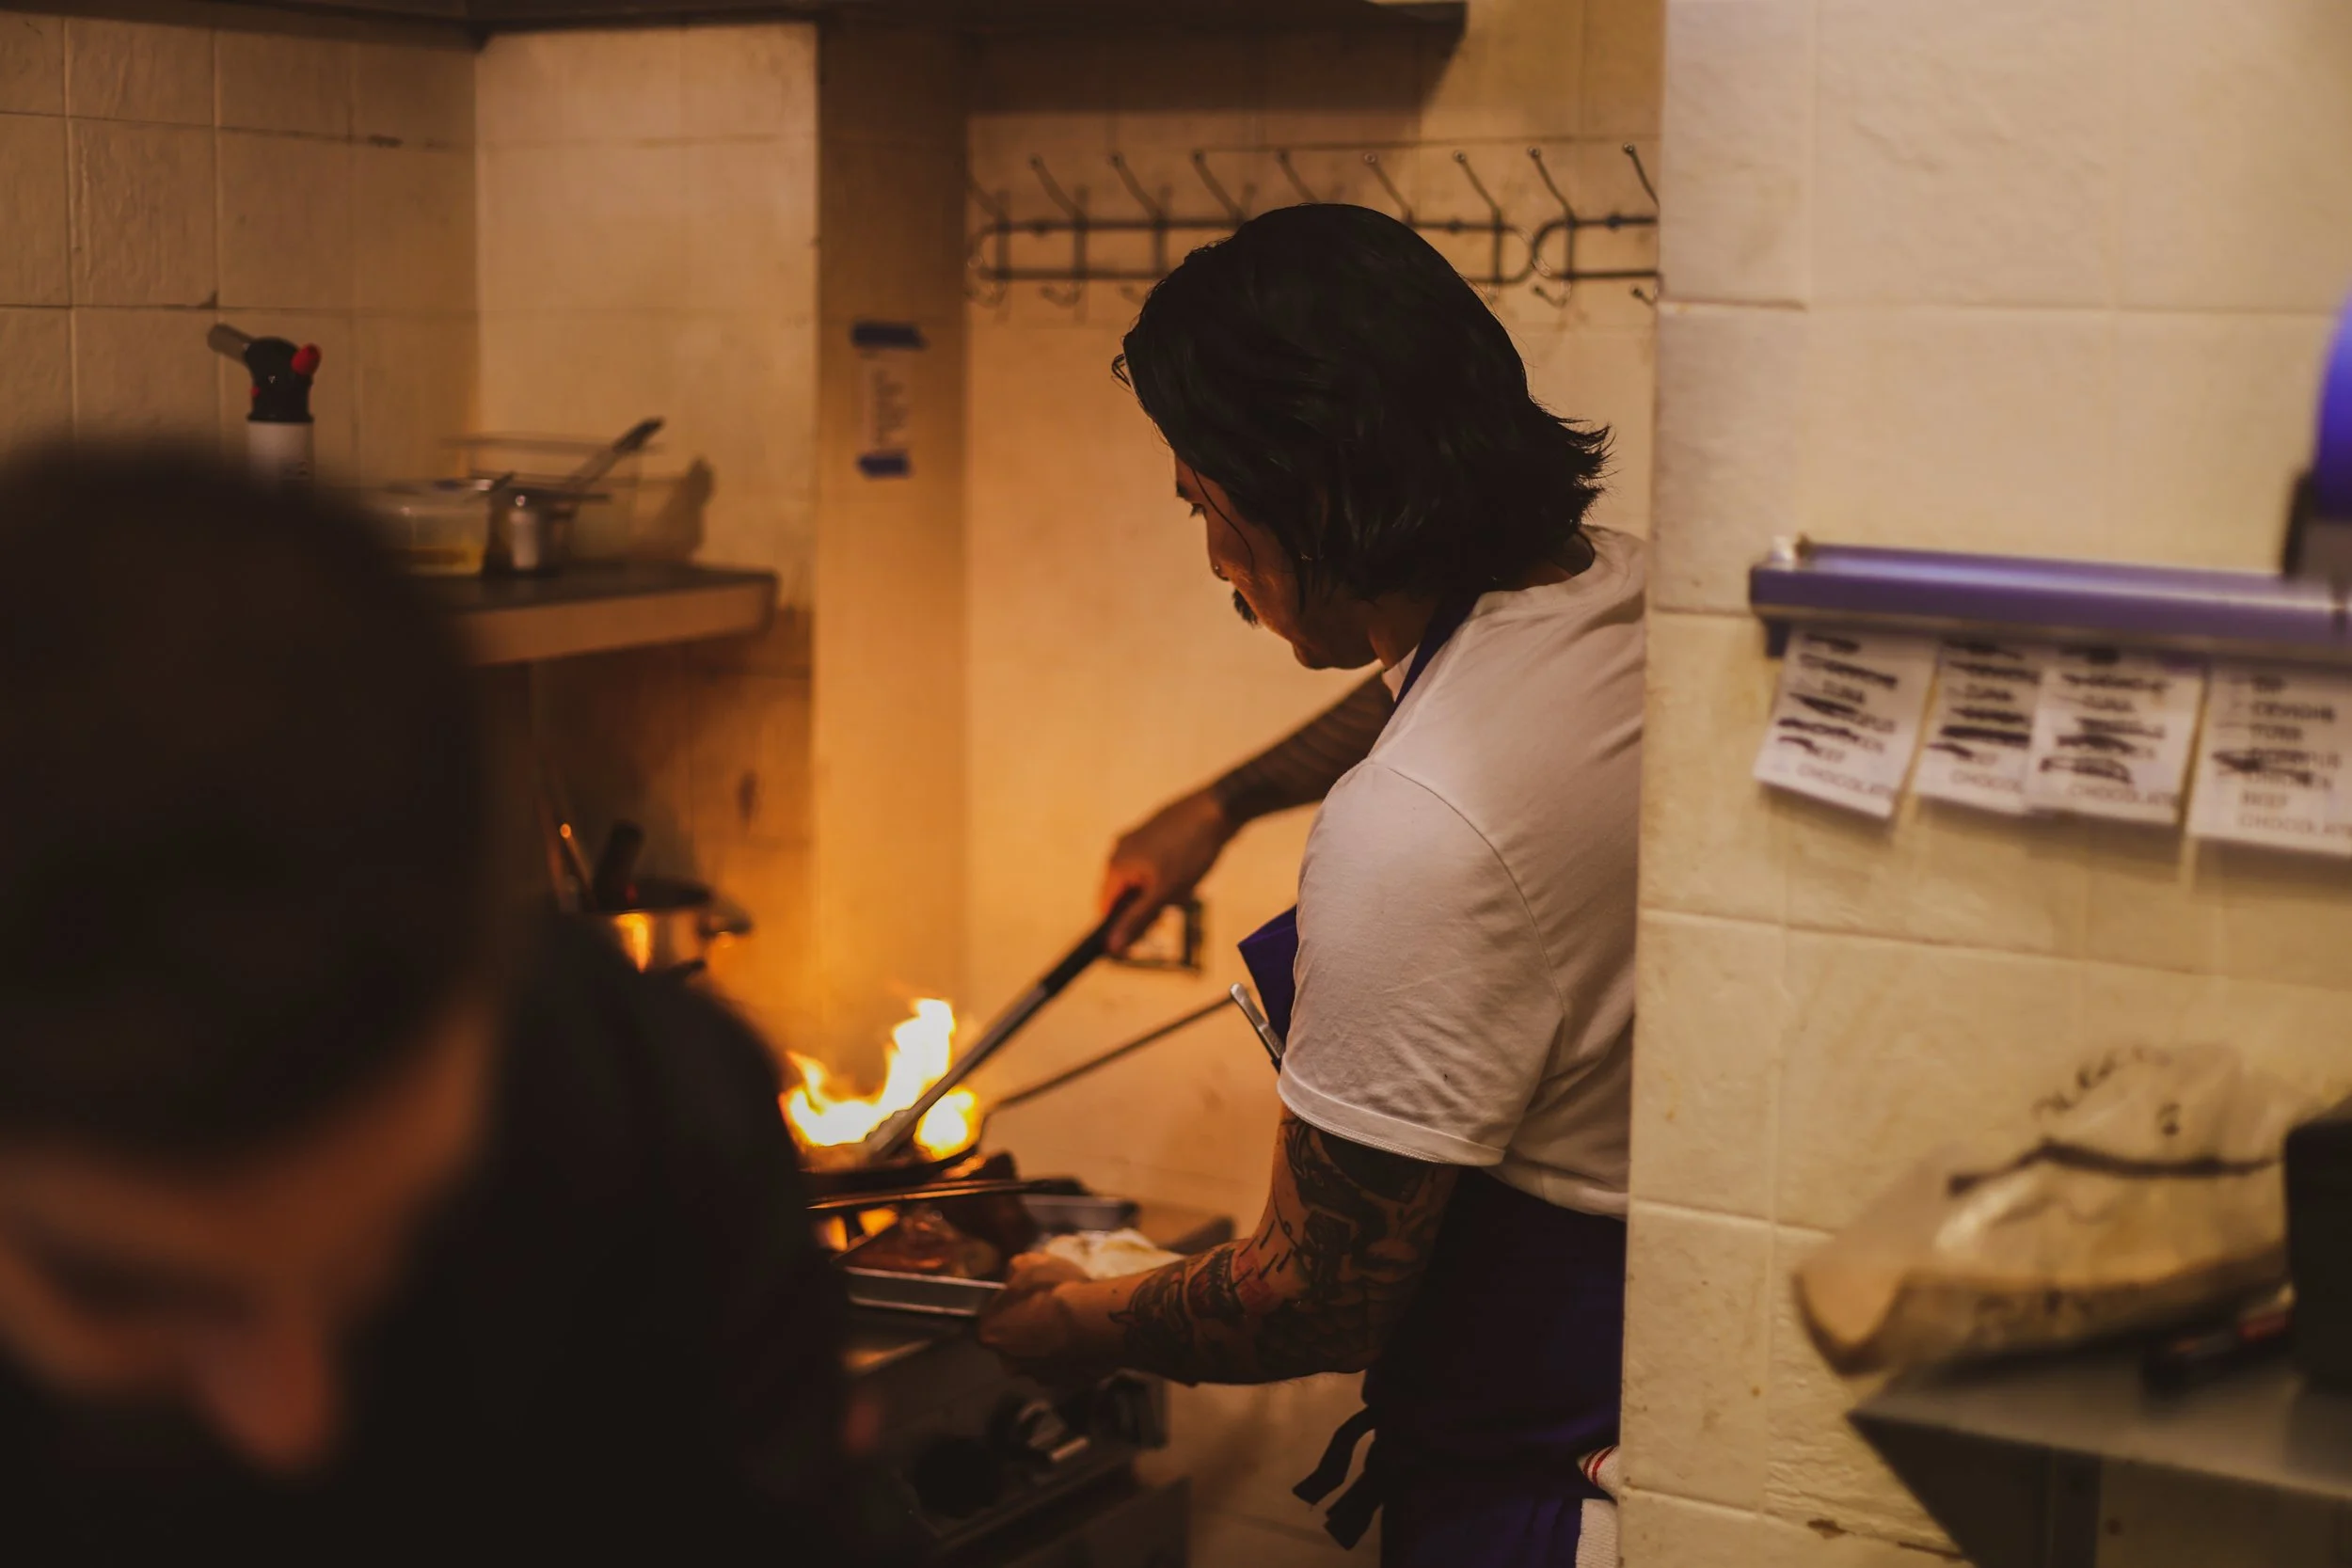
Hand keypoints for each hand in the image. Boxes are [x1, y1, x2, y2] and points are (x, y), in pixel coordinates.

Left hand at [975, 1254, 1092, 1372]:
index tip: (1021, 1302)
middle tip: (1046, 1314)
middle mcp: (1009, 1364)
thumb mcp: (1027, 1263)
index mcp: (990, 1335)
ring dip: (1049, 1347)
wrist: (1094, 1319)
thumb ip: (1013, 1272)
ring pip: (1040, 1361)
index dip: (1004, 1313)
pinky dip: (1071, 1357)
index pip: (989, 1326)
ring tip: (1069, 1327)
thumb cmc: (1054, 1291)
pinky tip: (1084, 1338)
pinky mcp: (1069, 1385)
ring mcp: (1040, 1378)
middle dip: (1025, 1335)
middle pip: (1012, 1348)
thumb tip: (1011, 1277)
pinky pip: (1066, 1369)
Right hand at [1100, 788, 1235, 952]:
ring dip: (1162, 891)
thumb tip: (1112, 946)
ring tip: (1187, 881)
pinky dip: (1169, 875)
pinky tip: (1189, 867)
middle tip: (1177, 900)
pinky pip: (1153, 865)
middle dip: (1149, 905)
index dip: (1122, 926)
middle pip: (1125, 895)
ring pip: (1142, 881)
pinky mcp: (1153, 833)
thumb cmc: (1190, 849)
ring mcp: (1136, 839)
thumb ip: (1138, 920)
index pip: (1105, 909)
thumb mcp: (1165, 892)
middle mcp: (1119, 850)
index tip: (1147, 931)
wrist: (1218, 809)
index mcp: (1116, 865)